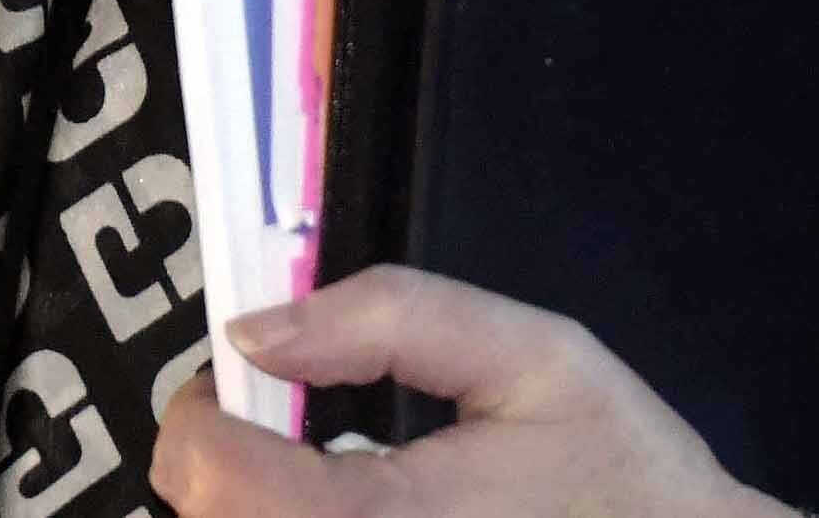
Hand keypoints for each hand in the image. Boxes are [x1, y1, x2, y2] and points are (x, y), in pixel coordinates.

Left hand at [151, 267, 786, 517]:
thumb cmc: (617, 473)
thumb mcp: (533, 357)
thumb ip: (393, 319)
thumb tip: (255, 328)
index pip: (210, 478)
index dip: (201, 410)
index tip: (250, 374)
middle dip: (220, 462)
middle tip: (290, 419)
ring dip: (249, 508)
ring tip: (325, 475)